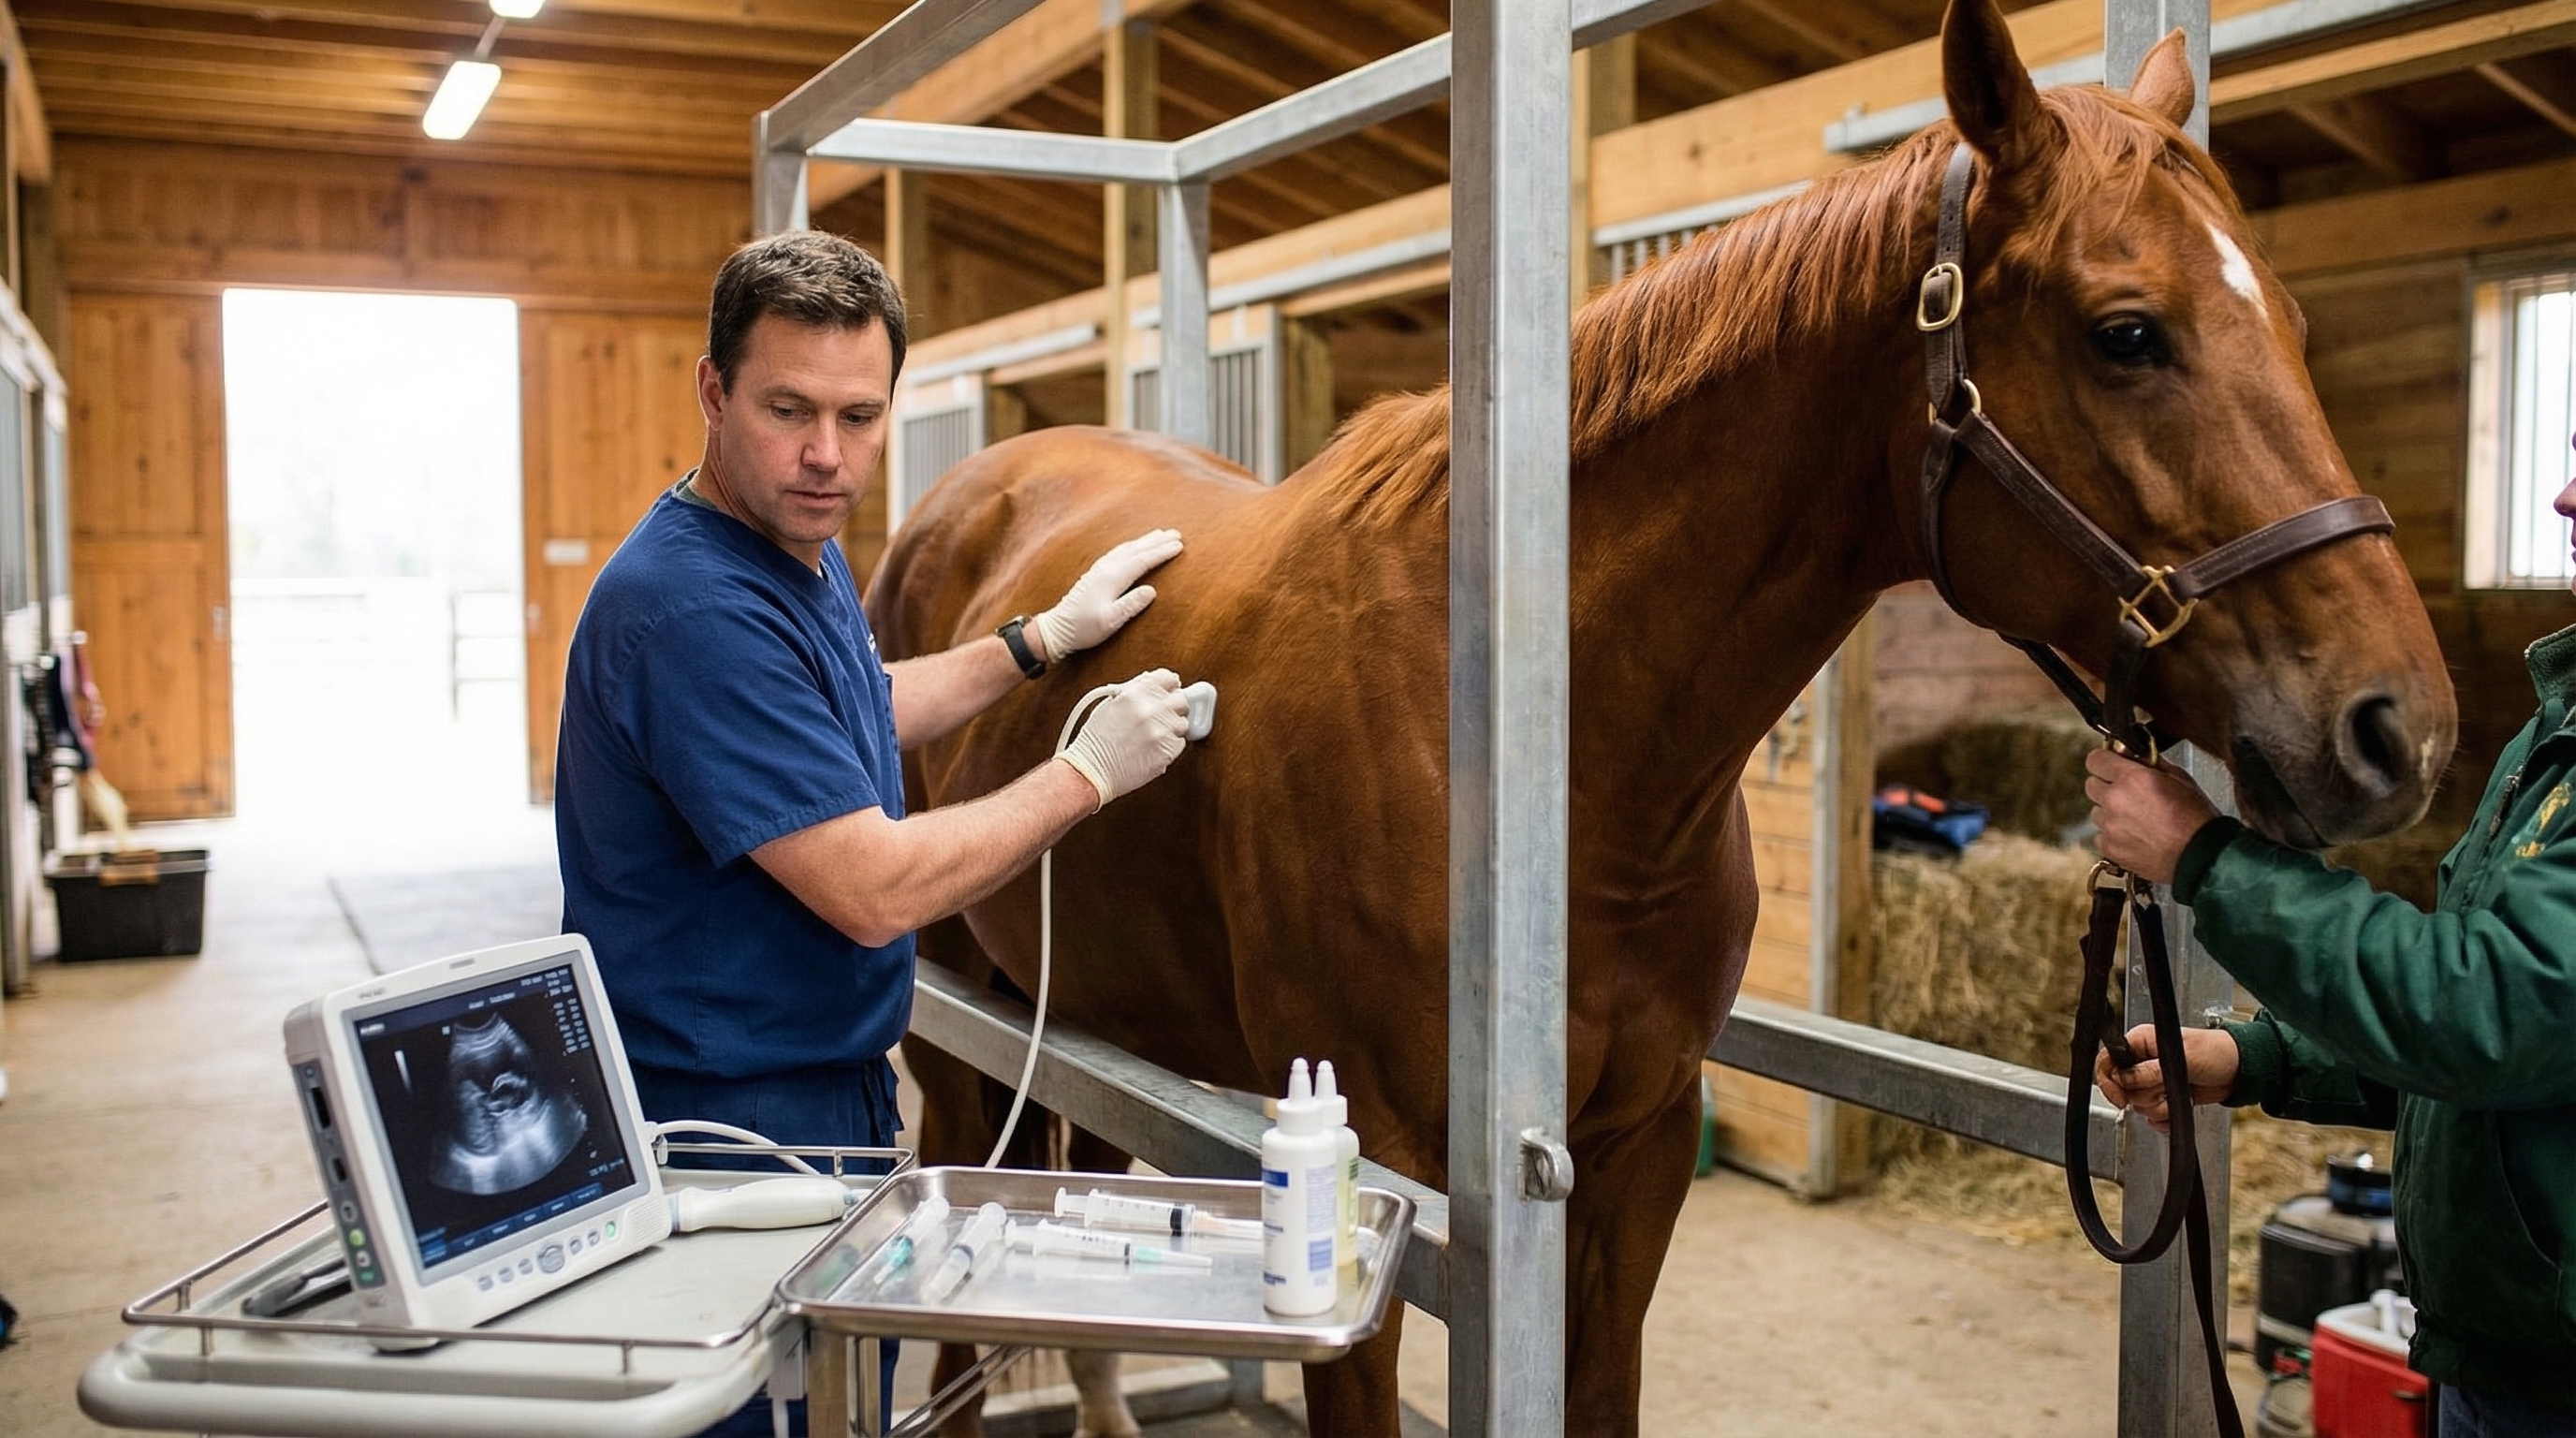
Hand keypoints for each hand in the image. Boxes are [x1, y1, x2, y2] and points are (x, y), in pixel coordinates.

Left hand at [1033, 529, 1183, 663]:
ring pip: (1126, 548)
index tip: (1179, 545)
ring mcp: (1099, 569)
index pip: (1142, 561)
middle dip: (1157, 541)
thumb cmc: (1084, 628)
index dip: (1162, 552)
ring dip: (1145, 541)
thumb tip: (1152, 591)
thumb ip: (1130, 605)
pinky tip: (1134, 546)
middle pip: (1136, 549)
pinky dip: (1131, 546)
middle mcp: (1105, 569)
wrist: (1057, 628)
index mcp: (1111, 578)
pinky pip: (1118, 552)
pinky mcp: (1095, 573)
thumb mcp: (1109, 621)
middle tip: (1177, 533)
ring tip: (1161, 534)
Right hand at [1057, 670, 1191, 808]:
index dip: (1169, 686)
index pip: (1168, 678)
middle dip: (1173, 707)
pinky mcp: (1166, 752)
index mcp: (1135, 693)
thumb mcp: (1109, 704)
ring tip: (1152, 735)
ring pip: (1182, 723)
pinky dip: (1169, 746)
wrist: (1091, 770)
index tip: (1169, 691)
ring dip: (1171, 728)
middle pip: (1181, 700)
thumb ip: (1134, 691)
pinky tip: (1152, 748)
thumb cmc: (1096, 740)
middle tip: (1162, 716)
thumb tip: (1153, 682)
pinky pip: (1179, 743)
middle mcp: (1150, 709)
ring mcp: (1160, 731)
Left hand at [2083, 747, 2218, 883]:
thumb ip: (2153, 763)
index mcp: (2132, 778)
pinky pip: (2101, 835)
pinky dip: (2113, 835)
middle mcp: (2115, 800)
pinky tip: (2135, 836)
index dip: (2104, 760)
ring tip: (2137, 819)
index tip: (2111, 764)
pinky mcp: (2109, 847)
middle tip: (2128, 793)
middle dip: (2107, 785)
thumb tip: (2138, 756)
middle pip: (2092, 784)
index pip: (2096, 759)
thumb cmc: (2196, 819)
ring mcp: (2109, 825)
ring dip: (2111, 812)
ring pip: (2096, 811)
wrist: (2200, 856)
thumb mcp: (2181, 779)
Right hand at [2093, 1023, 2240, 1131]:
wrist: (2239, 1070)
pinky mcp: (2164, 1098)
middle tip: (2167, 1087)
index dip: (2109, 1082)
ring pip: (2139, 1106)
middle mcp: (2142, 1062)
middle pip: (2124, 1090)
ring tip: (2181, 1094)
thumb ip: (2149, 1070)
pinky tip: (2180, 1107)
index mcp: (2140, 1043)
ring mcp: (2153, 1082)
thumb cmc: (2216, 1052)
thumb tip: (2121, 1078)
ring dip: (2161, 1106)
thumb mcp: (2182, 1058)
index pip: (2108, 1062)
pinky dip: (2166, 1118)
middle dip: (2148, 1095)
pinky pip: (2152, 1117)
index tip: (2120, 1099)